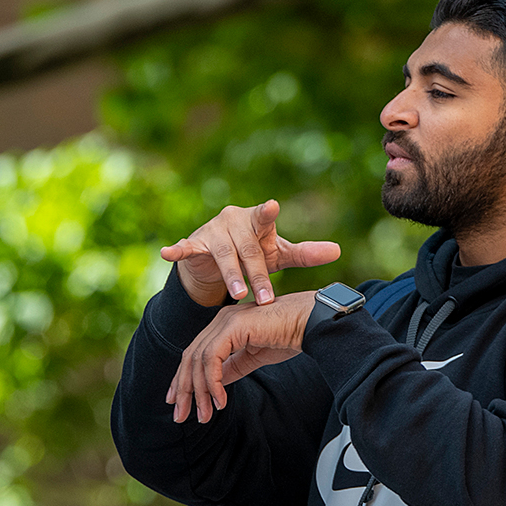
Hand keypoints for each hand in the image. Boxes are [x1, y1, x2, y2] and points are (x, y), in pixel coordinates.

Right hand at [161, 199, 341, 305]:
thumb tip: (338, 251)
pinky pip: (185, 247)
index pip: (265, 218)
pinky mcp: (193, 243)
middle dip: (256, 275)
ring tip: (239, 294)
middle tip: (264, 299)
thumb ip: (305, 254)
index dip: (267, 212)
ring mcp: (212, 230)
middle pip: (247, 249)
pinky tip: (167, 252)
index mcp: (257, 220)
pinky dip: (176, 250)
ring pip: (223, 254)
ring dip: (231, 274)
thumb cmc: (253, 253)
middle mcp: (234, 220)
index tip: (272, 206)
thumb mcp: (278, 255)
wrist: (217, 261)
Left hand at [165, 291, 314, 422]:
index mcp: (224, 326)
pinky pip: (213, 358)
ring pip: (199, 360)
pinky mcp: (234, 327)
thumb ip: (232, 368)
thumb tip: (214, 384)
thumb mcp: (254, 358)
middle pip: (190, 357)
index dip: (184, 379)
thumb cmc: (290, 335)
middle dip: (184, 389)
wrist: (312, 322)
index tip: (179, 402)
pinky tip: (219, 400)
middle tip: (181, 415)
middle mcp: (220, 321)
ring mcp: (225, 321)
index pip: (195, 354)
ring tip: (205, 414)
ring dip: (199, 391)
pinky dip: (213, 382)